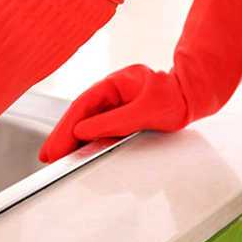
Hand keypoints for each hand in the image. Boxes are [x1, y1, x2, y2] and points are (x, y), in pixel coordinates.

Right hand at [38, 65, 187, 162]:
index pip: (81, 106)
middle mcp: (110, 94)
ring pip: (87, 125)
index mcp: (112, 84)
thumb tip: (83, 132)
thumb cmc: (175, 98)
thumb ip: (113, 122)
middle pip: (80, 117)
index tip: (54, 146)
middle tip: (48, 157)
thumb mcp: (144, 111)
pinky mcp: (121, 119)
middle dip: (62, 137)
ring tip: (57, 158)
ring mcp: (115, 106)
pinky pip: (100, 131)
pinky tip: (79, 153)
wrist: (194, 97)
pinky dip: (88, 143)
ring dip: (73, 142)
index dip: (64, 127)